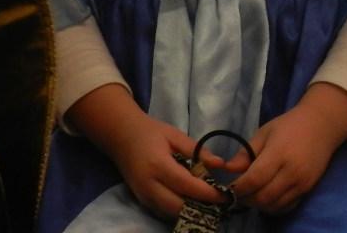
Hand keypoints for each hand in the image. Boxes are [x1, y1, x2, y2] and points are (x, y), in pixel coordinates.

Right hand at [69, 84, 225, 218]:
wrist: (121, 137)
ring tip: (211, 204)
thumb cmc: (151, 133)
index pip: (187, 185)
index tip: (226, 195)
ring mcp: (143, 196)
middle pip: (178, 207)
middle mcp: (149, 186)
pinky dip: (179, 211)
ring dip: (191, 212)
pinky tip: (194, 203)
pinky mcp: (142, 201)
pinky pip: (163, 212)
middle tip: (221, 203)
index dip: (207, 193)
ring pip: (170, 214)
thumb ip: (198, 151)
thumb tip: (220, 164)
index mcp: (158, 166)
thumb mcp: (176, 135)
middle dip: (201, 208)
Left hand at [227, 82, 346, 213]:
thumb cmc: (290, 125)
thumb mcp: (265, 132)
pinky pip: (287, 206)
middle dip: (246, 199)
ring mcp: (302, 182)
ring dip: (259, 205)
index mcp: (278, 153)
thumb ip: (246, 152)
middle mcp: (292, 171)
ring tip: (254, 194)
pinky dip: (274, 206)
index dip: (238, 188)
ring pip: (273, 206)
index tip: (229, 188)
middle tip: (240, 192)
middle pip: (262, 197)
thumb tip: (228, 169)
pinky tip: (269, 196)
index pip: (253, 180)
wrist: (323, 124)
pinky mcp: (308, 188)